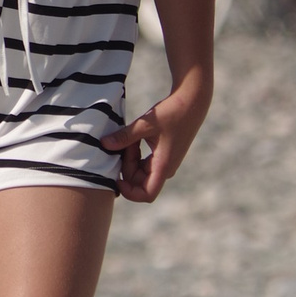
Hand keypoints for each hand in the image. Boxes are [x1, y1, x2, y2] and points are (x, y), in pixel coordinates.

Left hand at [101, 69, 211, 203]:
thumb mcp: (146, 124)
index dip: (130, 192)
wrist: (192, 102)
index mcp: (163, 166)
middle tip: (124, 144)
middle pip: (139, 181)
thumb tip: (103, 144)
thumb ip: (124, 136)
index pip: (147, 195)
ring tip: (130, 138)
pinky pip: (144, 163)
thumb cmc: (172, 112)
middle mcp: (165, 168)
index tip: (117, 177)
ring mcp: (165, 163)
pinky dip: (135, 154)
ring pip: (141, 172)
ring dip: (130, 159)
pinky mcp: (164, 156)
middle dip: (126, 166)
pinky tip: (134, 138)